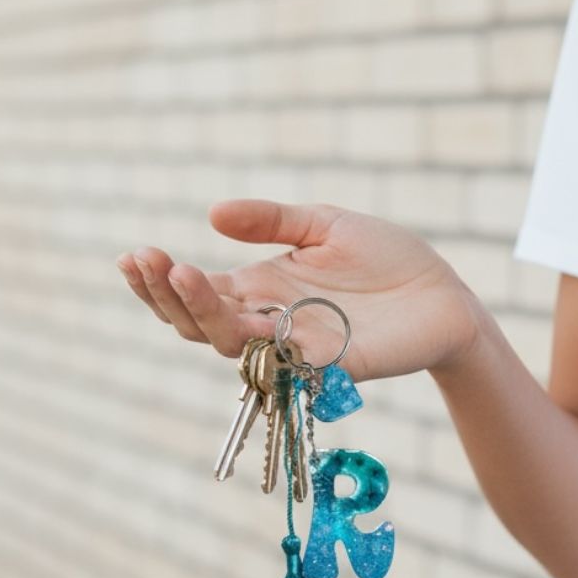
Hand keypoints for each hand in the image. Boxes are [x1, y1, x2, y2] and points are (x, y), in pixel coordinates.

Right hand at [116, 199, 490, 381]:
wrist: (442, 293)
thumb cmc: (387, 259)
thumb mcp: (323, 224)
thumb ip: (272, 220)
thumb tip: (212, 213)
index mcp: (261, 290)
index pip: (197, 295)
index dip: (161, 281)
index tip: (135, 254)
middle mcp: (269, 323)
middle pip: (200, 325)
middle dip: (167, 297)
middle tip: (147, 261)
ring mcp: (297, 347)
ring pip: (233, 346)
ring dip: (203, 314)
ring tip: (184, 274)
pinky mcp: (332, 364)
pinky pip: (285, 361)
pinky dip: (260, 341)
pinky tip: (241, 310)